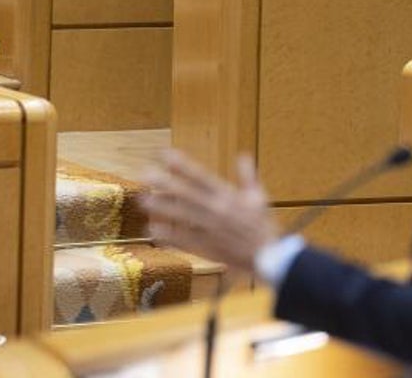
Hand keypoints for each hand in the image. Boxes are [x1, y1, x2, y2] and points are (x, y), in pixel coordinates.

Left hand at [142, 151, 277, 275]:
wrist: (268, 255)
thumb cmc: (263, 225)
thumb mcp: (259, 197)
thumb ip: (248, 176)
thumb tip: (243, 156)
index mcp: (229, 196)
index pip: (202, 177)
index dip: (183, 166)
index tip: (166, 156)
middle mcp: (217, 210)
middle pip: (187, 194)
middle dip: (166, 183)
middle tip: (146, 174)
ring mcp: (210, 229)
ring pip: (182, 216)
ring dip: (162, 207)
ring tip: (143, 200)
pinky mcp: (207, 247)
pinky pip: (184, 240)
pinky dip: (169, 235)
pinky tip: (153, 229)